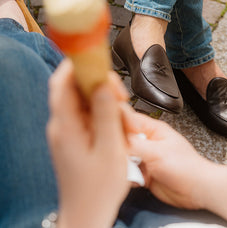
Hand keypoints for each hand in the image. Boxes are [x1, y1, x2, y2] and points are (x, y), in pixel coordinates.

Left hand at [47, 59, 129, 227]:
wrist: (87, 213)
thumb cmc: (99, 187)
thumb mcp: (110, 150)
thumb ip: (105, 114)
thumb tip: (102, 85)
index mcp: (65, 127)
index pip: (62, 84)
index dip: (76, 65)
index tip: (96, 59)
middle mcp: (61, 125)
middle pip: (73, 89)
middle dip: (96, 84)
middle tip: (120, 96)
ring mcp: (66, 130)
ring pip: (81, 100)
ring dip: (101, 99)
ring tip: (120, 114)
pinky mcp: (73, 136)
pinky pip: (85, 114)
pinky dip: (100, 112)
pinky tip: (114, 124)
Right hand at [121, 104, 210, 209]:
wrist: (196, 191)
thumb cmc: (185, 167)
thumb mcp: (157, 152)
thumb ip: (134, 144)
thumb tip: (114, 138)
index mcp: (152, 129)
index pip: (128, 118)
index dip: (114, 121)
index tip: (101, 126)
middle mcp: (147, 141)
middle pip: (123, 138)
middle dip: (116, 146)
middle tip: (111, 153)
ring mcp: (145, 157)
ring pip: (123, 156)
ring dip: (121, 163)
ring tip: (125, 169)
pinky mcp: (143, 172)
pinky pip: (128, 172)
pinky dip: (126, 176)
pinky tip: (131, 180)